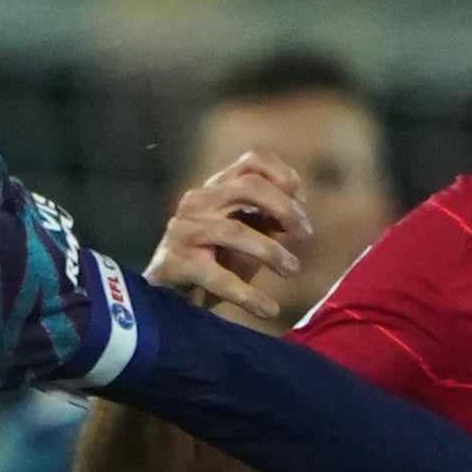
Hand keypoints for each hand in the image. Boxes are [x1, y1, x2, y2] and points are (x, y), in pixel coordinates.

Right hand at [143, 149, 310, 329]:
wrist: (166, 299)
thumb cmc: (212, 263)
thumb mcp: (245, 235)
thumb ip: (267, 219)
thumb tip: (297, 217)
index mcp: (217, 188)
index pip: (253, 161)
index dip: (283, 176)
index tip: (302, 202)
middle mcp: (198, 201)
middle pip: (248, 187)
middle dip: (284, 208)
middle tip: (306, 234)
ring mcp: (185, 230)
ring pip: (235, 230)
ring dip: (271, 251)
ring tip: (292, 270)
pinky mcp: (176, 264)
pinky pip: (218, 277)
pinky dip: (249, 295)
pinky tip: (270, 310)